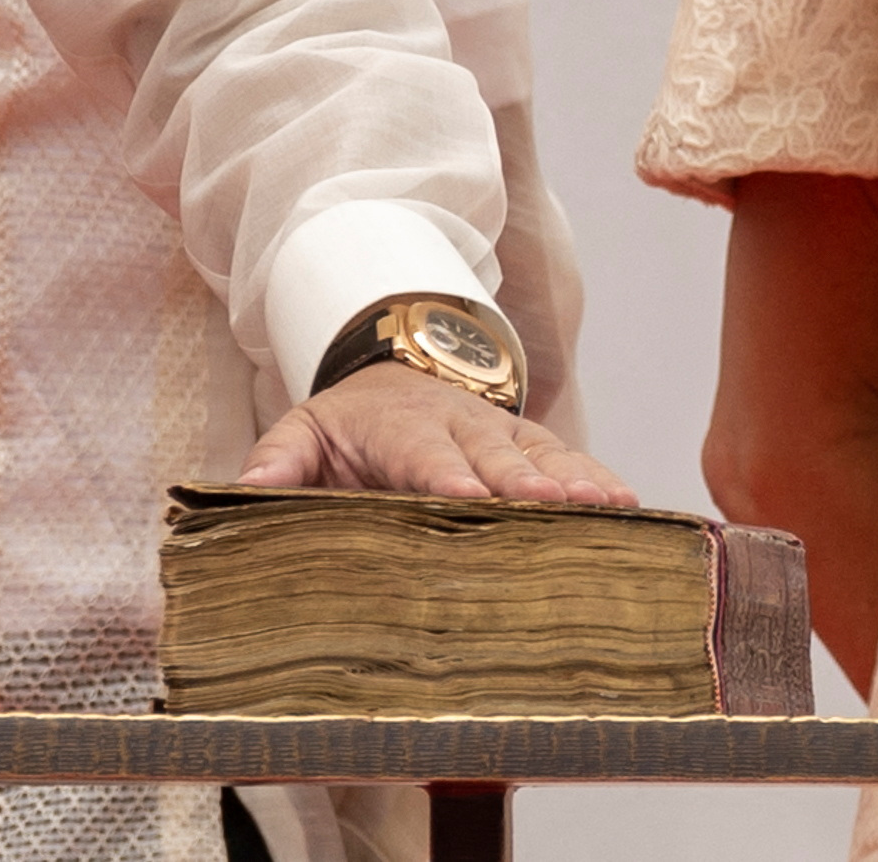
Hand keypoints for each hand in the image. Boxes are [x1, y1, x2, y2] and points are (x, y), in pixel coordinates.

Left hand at [238, 364, 636, 506]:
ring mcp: (502, 431)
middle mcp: (459, 424)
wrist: (395, 368)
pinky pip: (570, 458)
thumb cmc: (348, 423)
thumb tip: (246, 486)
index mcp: (398, 426)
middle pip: (492, 455)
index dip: (443, 475)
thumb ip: (278, 458)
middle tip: (552, 508)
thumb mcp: (304, 429)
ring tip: (608, 504)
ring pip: (541, 454)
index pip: (420, 452)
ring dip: (573, 480)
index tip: (465, 497)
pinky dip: (600, 480)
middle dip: (522, 482)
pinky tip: (631, 506)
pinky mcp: (534, 442)